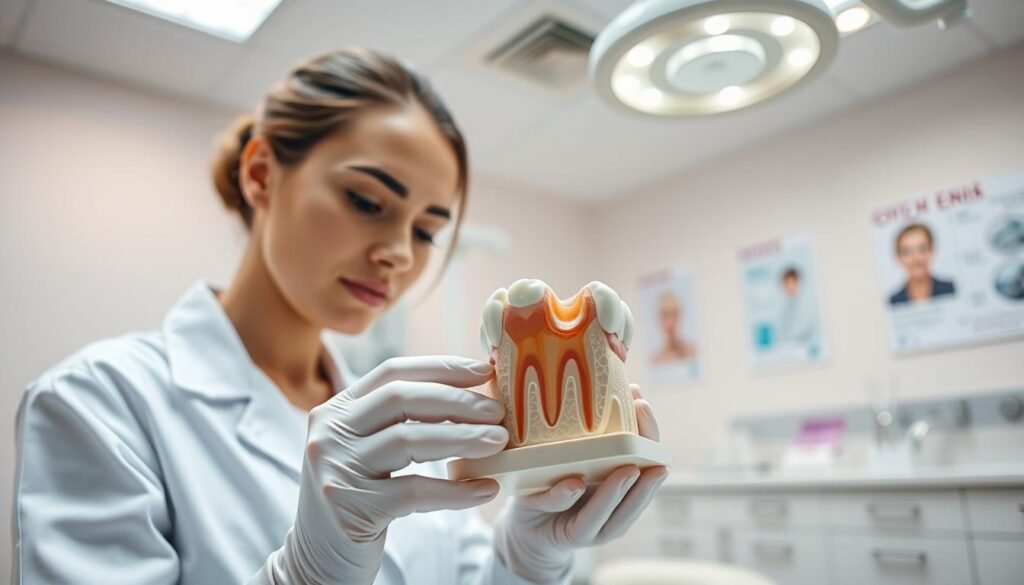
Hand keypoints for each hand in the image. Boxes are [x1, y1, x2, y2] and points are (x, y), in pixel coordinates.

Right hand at [261, 356, 508, 584]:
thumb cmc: (359, 501)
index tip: (483, 370)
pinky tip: (483, 489)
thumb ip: (399, 422)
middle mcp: (329, 433)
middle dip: (456, 401)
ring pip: (409, 440)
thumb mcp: (367, 452)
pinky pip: (415, 490)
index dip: (441, 368)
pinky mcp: (352, 507)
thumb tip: (469, 394)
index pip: (392, 372)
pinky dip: (455, 490)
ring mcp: (337, 469)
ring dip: (462, 438)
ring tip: (498, 442)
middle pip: (402, 399)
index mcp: (336, 411)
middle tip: (497, 412)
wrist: (319, 562)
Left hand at [493, 384, 668, 582]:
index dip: (648, 432)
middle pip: (641, 484)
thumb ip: (577, 428)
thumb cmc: (547, 482)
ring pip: (619, 512)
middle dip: (647, 457)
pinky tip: (576, 484)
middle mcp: (616, 503)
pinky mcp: (574, 536)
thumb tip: (593, 379)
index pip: (644, 456)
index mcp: (619, 478)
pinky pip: (582, 522)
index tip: (640, 402)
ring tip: (629, 468)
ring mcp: (599, 524)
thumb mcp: (559, 452)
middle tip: (643, 427)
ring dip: (624, 491)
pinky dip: (579, 504)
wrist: (525, 528)